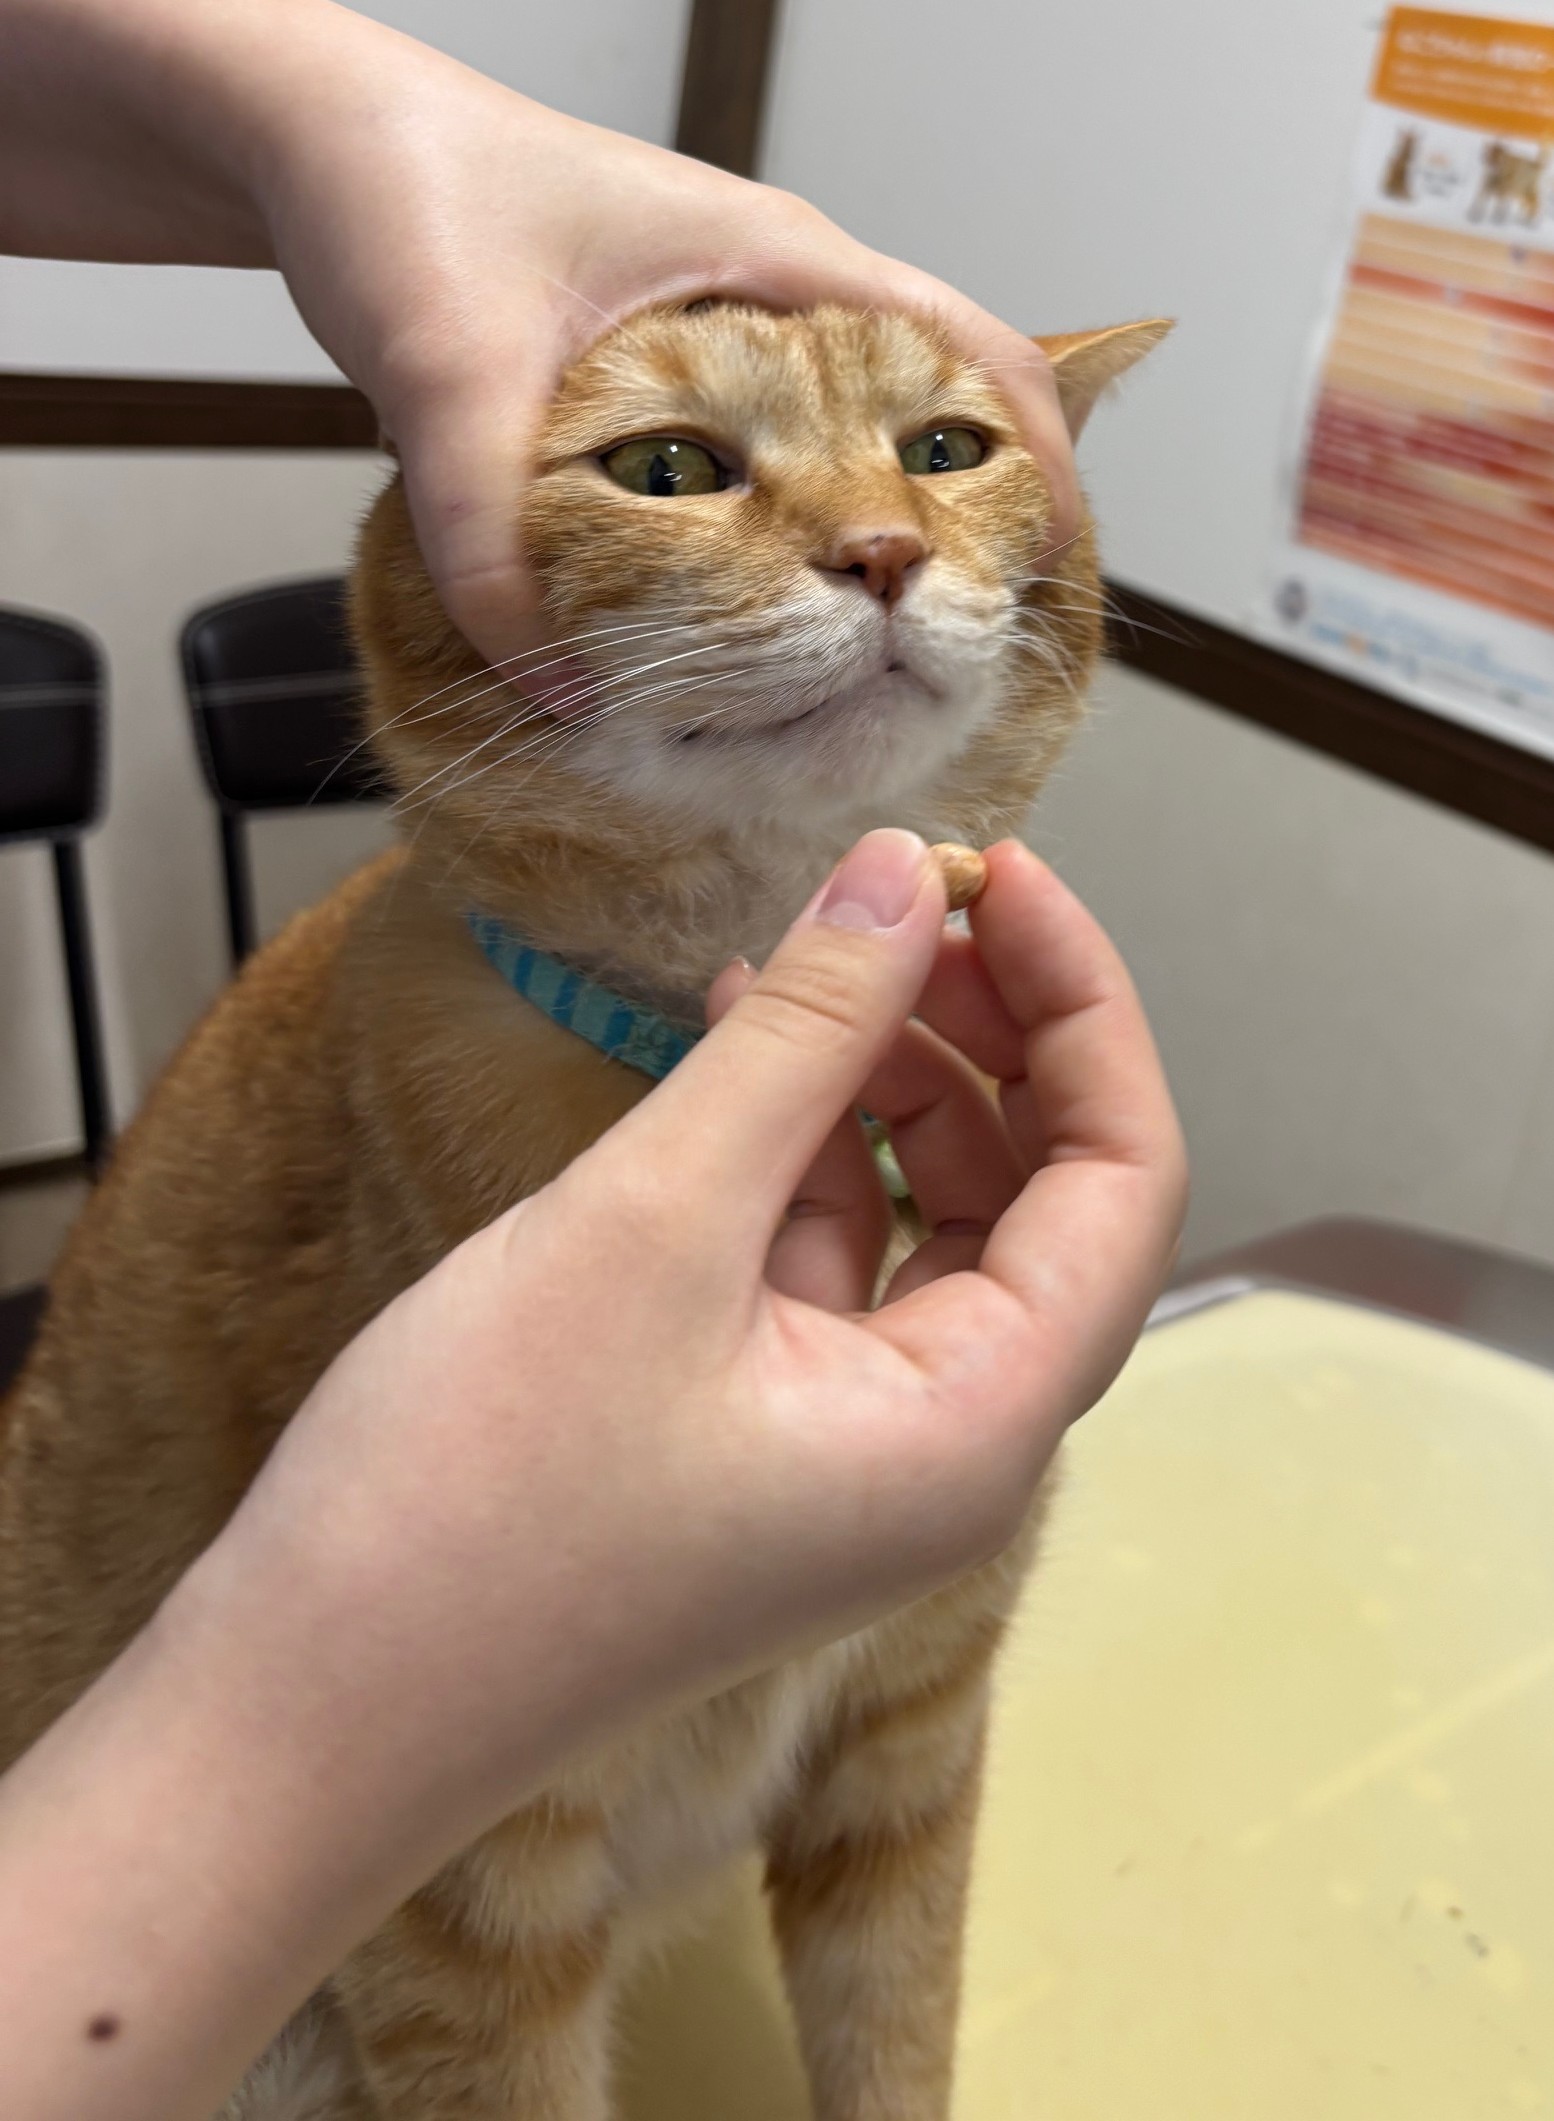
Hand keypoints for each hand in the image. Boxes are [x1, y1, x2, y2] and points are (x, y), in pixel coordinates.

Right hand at [190, 830, 1184, 1861]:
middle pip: (1041, 1195)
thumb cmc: (474, 1500)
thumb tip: (902, 875)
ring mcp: (846, 1445)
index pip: (1124, 1181)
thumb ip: (802, 1035)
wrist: (307, 1707)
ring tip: (810, 952)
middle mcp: (941, 1447)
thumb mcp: (656, 1220)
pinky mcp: (752, 1430)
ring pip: (929, 1219)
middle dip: (990, 1033)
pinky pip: (823, 1256)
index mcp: (975, 1428)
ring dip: (886, 1078)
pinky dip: (797, 1145)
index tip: (1007, 874)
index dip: (1085, 1009)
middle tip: (909, 895)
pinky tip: (732, 1047)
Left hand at [244, 10, 1077, 662]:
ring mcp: (721, 326)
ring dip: (874, 531)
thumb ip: (494, 545)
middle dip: (965, 520)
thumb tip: (568, 698)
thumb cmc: (402, 192)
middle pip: (930, 402)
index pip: (968, 347)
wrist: (314, 140)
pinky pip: (766, 455)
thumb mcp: (449, 374)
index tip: (1047, 572)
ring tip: (873, 649)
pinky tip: (752, 610)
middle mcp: (768, 289)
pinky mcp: (662, 368)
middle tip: (961, 641)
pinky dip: (784, 530)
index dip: (1038, 460)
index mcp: (775, 258)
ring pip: (847, 433)